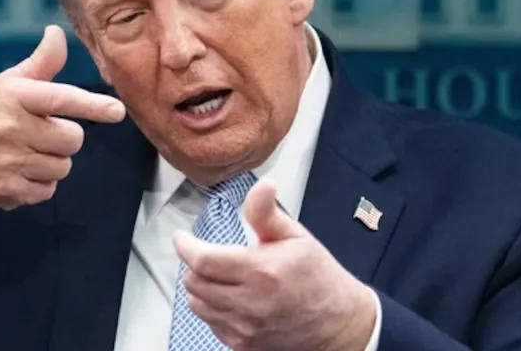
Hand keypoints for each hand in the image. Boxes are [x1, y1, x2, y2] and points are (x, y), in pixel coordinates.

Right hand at [0, 25, 125, 212]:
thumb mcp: (1, 84)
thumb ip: (38, 65)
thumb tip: (57, 34)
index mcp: (14, 96)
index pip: (61, 98)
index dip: (93, 106)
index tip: (117, 111)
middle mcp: (12, 128)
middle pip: (72, 139)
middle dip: (64, 137)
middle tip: (42, 134)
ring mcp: (9, 162)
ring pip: (62, 167)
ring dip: (52, 162)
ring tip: (26, 154)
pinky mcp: (6, 190)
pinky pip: (47, 191)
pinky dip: (39, 184)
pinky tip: (18, 173)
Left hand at [173, 179, 375, 350]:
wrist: (339, 324)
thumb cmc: (317, 276)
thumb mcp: (296, 236)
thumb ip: (267, 213)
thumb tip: (263, 185)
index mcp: (262, 272)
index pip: (204, 261)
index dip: (185, 247)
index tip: (181, 238)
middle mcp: (251, 303)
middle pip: (194, 282)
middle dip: (194, 264)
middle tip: (205, 253)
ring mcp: (246, 328)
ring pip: (197, 304)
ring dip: (200, 286)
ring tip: (218, 274)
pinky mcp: (244, 344)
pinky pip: (210, 323)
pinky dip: (211, 307)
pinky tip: (229, 296)